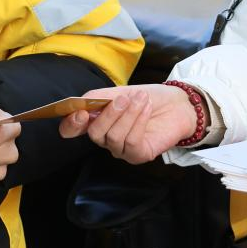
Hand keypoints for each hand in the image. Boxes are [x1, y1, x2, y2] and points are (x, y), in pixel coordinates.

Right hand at [58, 84, 199, 164]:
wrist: (175, 104)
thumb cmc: (145, 97)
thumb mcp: (119, 91)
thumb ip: (97, 97)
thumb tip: (80, 103)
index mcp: (95, 121)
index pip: (71, 130)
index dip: (71, 124)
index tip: (82, 113)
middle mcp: (105, 138)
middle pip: (95, 134)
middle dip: (109, 114)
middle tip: (125, 98)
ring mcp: (121, 149)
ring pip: (115, 137)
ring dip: (129, 114)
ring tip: (142, 99)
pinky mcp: (137, 155)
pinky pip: (132, 141)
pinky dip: (139, 121)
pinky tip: (146, 108)